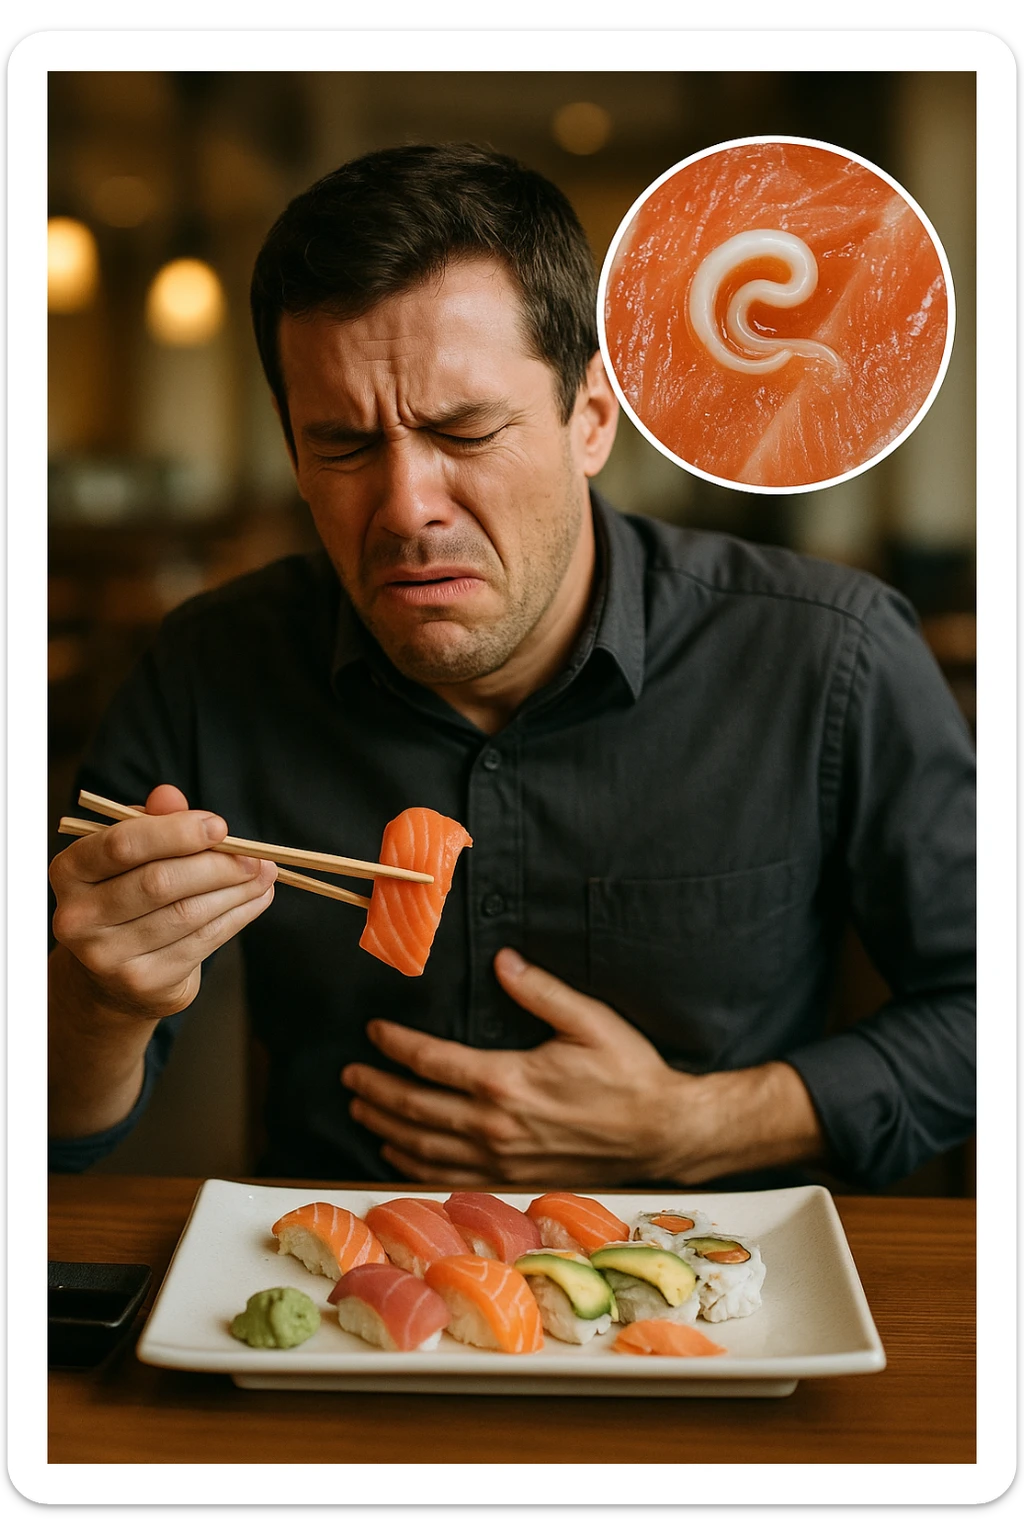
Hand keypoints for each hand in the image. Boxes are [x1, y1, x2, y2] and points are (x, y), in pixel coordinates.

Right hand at [49, 783, 277, 1022]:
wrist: (111, 977)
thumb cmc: (126, 897)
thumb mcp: (132, 856)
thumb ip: (151, 823)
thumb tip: (170, 795)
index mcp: (70, 871)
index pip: (123, 845)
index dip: (176, 832)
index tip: (219, 826)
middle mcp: (78, 916)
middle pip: (160, 882)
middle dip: (217, 865)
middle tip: (254, 855)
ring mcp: (107, 956)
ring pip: (187, 913)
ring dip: (237, 890)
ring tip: (264, 873)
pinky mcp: (142, 982)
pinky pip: (202, 941)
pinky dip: (238, 916)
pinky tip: (257, 898)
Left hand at [341, 947, 691, 1187]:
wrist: (663, 1132)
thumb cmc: (630, 1074)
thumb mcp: (589, 1019)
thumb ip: (539, 990)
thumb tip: (502, 960)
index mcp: (507, 1081)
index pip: (431, 1062)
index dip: (395, 1045)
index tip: (373, 1031)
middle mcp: (495, 1125)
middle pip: (415, 1108)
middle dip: (375, 1088)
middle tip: (349, 1074)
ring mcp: (501, 1159)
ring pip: (424, 1147)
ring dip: (385, 1127)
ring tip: (360, 1108)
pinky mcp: (513, 1179)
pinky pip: (449, 1177)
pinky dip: (414, 1165)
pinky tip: (397, 1153)